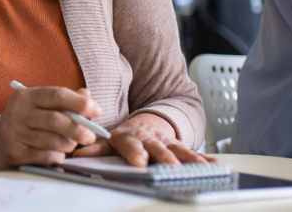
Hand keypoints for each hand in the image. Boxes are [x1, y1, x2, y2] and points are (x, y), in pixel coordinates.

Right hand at [0, 87, 100, 169]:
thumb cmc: (28, 119)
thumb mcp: (41, 104)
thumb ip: (65, 99)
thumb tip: (88, 97)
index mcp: (27, 96)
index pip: (57, 95)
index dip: (79, 103)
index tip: (96, 110)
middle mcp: (19, 112)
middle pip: (56, 120)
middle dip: (78, 129)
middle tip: (91, 136)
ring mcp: (15, 133)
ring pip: (52, 141)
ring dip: (68, 144)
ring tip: (71, 144)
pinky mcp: (16, 153)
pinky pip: (46, 156)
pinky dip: (58, 156)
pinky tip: (57, 153)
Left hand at [73, 112, 212, 165]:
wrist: (146, 122)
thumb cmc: (125, 136)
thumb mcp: (108, 140)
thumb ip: (94, 148)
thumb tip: (77, 153)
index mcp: (128, 137)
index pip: (129, 143)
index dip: (134, 151)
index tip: (139, 161)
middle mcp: (148, 139)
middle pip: (157, 149)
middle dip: (164, 158)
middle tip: (170, 167)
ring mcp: (165, 142)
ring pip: (178, 150)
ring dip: (188, 159)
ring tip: (199, 169)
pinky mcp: (179, 146)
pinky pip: (193, 153)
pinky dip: (204, 159)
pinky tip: (215, 166)